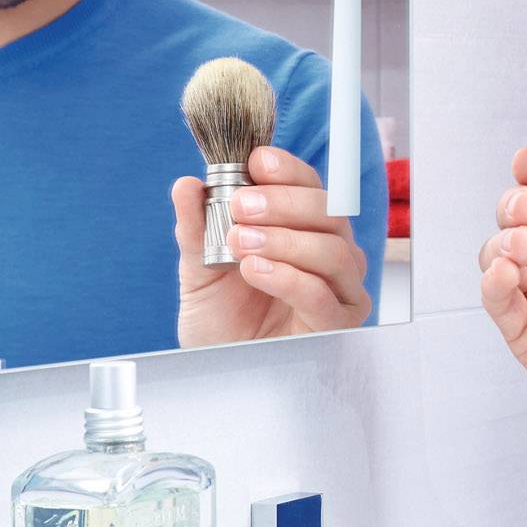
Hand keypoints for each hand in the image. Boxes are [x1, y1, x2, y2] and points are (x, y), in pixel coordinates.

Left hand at [174, 146, 372, 346]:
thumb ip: (196, 225)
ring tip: (240, 242)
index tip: (257, 161)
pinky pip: (322, 294)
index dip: (287, 169)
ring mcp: (340, 289)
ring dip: (283, 240)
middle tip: (240, 205)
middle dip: (282, 202)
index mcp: (304, 229)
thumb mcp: (199, 265)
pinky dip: (287, 277)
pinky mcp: (337, 324)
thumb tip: (186, 184)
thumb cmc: (219, 317)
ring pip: (332, 250)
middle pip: (329, 212)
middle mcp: (331, 253)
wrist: (218, 365)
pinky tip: (255, 270)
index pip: (309, 187)